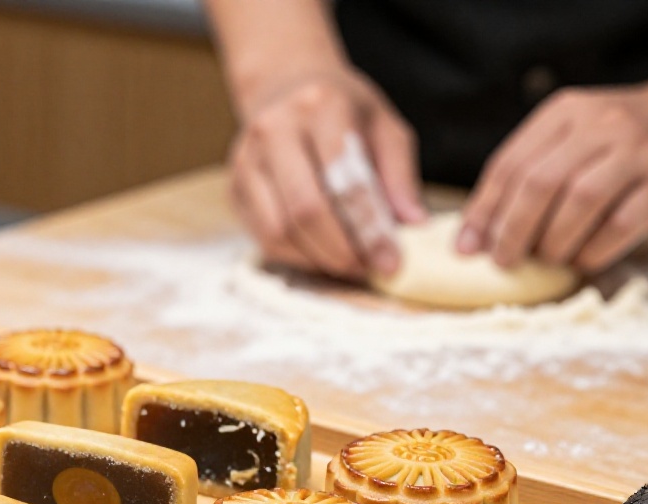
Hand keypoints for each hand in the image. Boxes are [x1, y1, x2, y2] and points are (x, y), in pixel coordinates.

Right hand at [229, 67, 425, 279]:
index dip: (369, 227)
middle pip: (307, 209)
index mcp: (321, 106)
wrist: (286, 89)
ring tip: (347, 266)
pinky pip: (263, 237)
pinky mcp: (234, 186)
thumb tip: (413, 225)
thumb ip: (400, 175)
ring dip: (317, 259)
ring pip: (280, 230)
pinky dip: (296, 257)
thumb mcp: (385, 127)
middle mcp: (275, 128)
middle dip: (341, 250)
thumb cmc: (344, 112)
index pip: (344, 178)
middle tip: (367, 270)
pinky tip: (321, 257)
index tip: (391, 262)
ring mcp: (247, 159)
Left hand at [459, 84, 647, 271]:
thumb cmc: (617, 142)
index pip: (510, 163)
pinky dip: (592, 250)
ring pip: (581, 201)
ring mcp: (639, 152)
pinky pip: (621, 224)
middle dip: (513, 229)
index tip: (467, 247)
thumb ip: (527, 173)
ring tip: (544, 259)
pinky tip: (581, 260)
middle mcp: (602, 124)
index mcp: (565, 111)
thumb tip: (475, 236)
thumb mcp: (571, 136)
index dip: (484, 210)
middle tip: (502, 260)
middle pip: (541, 182)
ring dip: (554, 241)